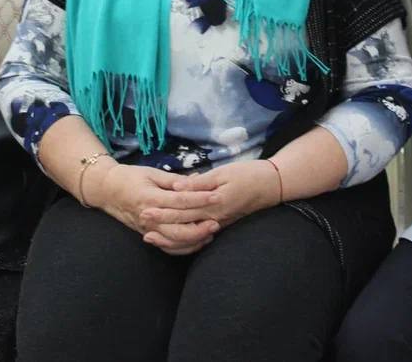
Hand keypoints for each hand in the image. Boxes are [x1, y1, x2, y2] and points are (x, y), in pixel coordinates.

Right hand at [95, 164, 219, 254]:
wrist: (107, 190)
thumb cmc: (131, 177)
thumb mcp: (152, 173)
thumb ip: (174, 179)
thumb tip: (197, 180)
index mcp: (151, 197)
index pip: (179, 201)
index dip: (199, 199)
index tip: (216, 195)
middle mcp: (149, 217)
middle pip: (178, 227)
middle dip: (200, 226)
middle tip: (217, 221)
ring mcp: (147, 228)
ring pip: (174, 241)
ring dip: (194, 239)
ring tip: (211, 232)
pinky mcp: (147, 234)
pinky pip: (167, 246)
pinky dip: (183, 247)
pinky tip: (197, 242)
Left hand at [143, 160, 280, 231]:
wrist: (272, 186)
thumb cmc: (247, 175)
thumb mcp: (223, 173)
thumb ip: (200, 182)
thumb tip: (178, 187)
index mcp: (212, 203)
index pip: (182, 209)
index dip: (162, 211)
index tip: (143, 209)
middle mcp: (214, 217)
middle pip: (182, 225)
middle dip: (160, 225)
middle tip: (140, 223)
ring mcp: (218, 223)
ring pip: (189, 236)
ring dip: (169, 237)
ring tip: (150, 236)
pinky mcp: (221, 224)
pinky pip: (199, 236)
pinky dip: (184, 239)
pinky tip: (173, 237)